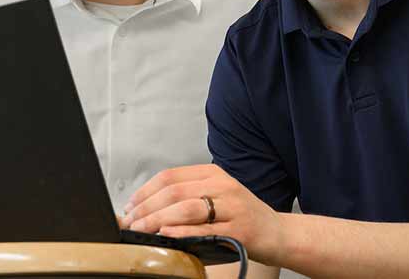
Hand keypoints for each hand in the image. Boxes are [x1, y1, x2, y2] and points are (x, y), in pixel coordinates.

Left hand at [121, 164, 282, 264]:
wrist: (278, 233)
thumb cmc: (242, 217)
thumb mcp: (216, 196)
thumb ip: (188, 196)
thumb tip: (148, 206)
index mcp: (213, 173)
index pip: (170, 176)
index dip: (145, 190)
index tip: (130, 205)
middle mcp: (223, 185)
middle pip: (175, 191)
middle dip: (146, 207)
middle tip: (130, 221)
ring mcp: (233, 206)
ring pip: (187, 208)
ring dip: (158, 219)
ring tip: (142, 229)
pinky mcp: (240, 230)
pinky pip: (205, 230)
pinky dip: (182, 231)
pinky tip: (166, 233)